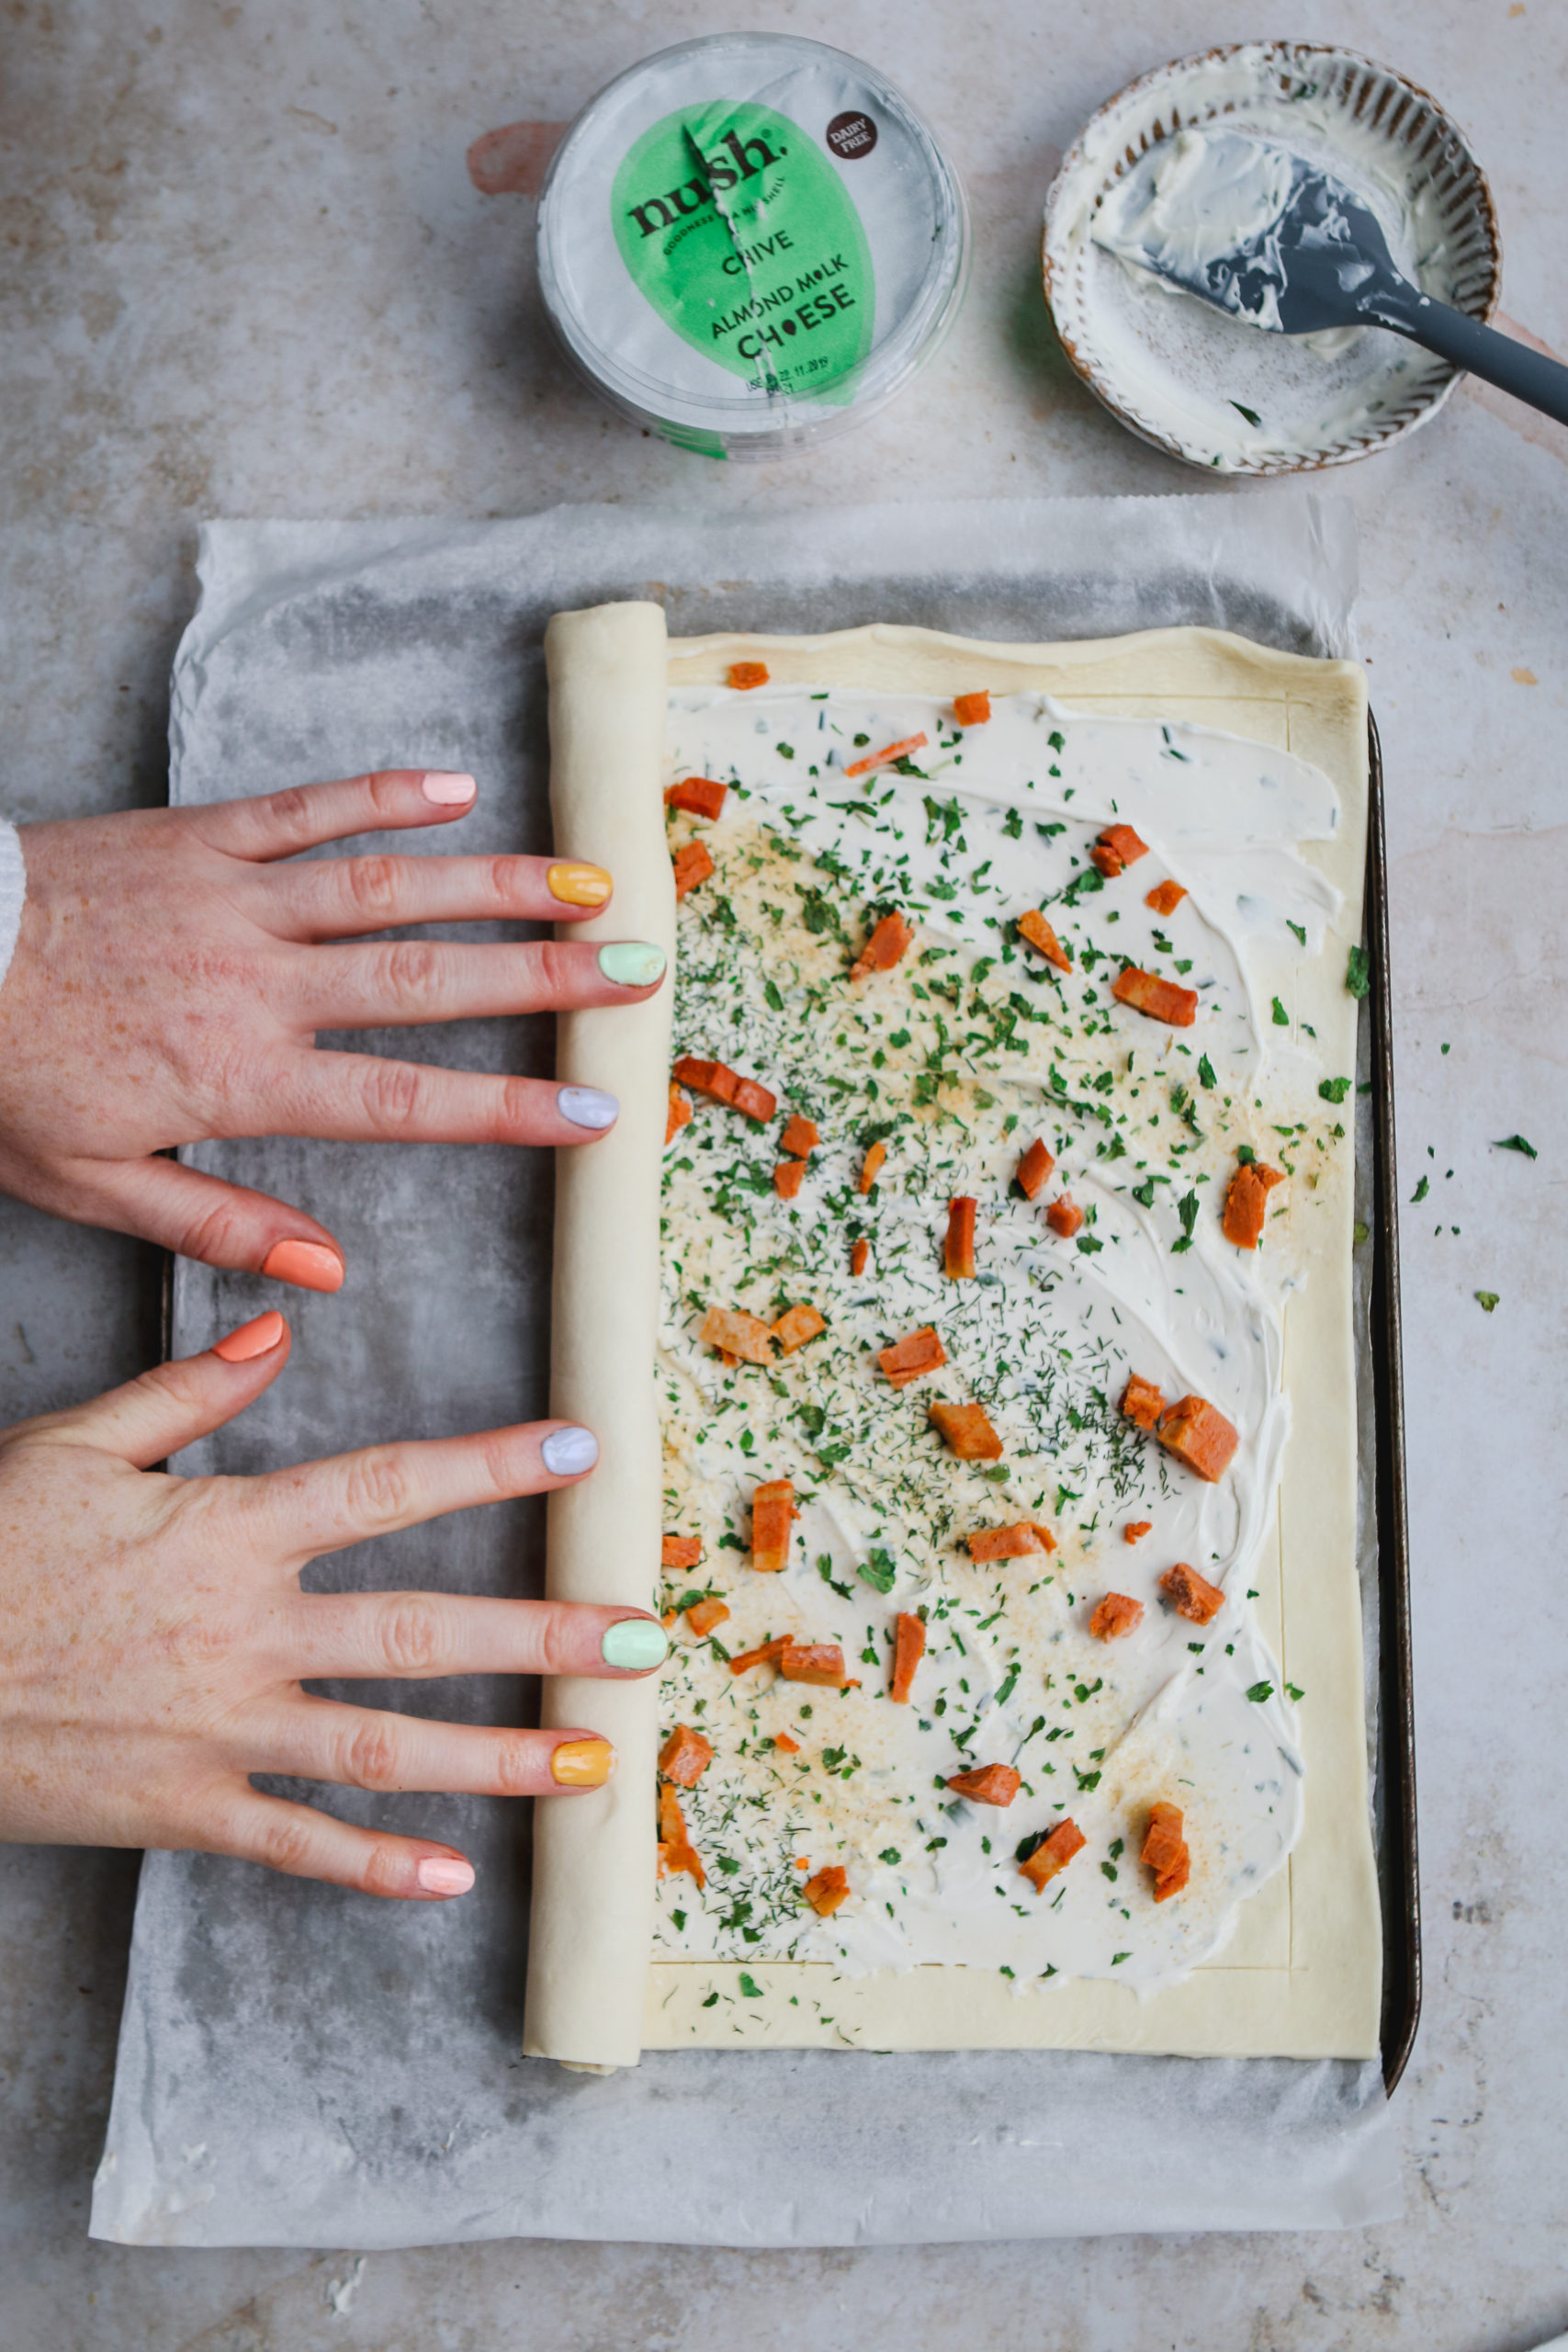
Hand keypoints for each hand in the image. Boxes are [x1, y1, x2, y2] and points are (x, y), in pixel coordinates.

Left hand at [0, 769, 664, 1286]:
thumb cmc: (1, 1079)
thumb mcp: (94, 1185)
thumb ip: (219, 1228)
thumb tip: (330, 1275)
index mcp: (240, 1077)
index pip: (403, 1101)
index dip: (509, 1108)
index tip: (598, 1112)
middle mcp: (258, 983)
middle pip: (426, 980)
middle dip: (544, 978)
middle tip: (639, 968)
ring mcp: (233, 899)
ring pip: (388, 887)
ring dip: (496, 881)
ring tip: (587, 879)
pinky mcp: (200, 838)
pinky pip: (306, 810)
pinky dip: (382, 795)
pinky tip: (456, 786)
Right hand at [0, 1311, 663, 1897]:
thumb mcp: (72, 1443)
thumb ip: (185, 1391)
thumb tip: (279, 1331)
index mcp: (228, 1530)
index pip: (389, 1489)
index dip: (492, 1467)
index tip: (580, 1452)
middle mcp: (246, 1632)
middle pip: (423, 1632)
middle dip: (543, 1635)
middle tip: (640, 1643)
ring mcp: (221, 1731)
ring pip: (387, 1750)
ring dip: (501, 1758)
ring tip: (592, 1766)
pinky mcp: (183, 1810)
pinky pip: (298, 1847)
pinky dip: (379, 1870)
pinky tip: (458, 1878)